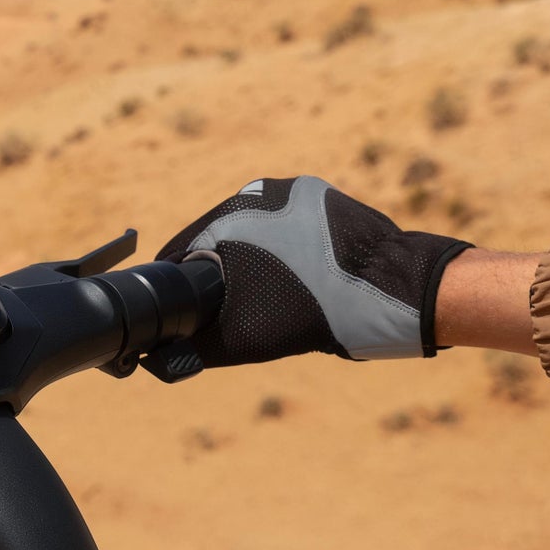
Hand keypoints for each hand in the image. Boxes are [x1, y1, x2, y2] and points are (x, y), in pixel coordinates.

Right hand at [157, 176, 471, 365]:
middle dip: (214, 271)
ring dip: (248, 256)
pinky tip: (295, 274)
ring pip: (250, 227)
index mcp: (226, 219)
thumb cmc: (315, 313)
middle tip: (224, 308)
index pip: (180, 253)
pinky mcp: (318, 193)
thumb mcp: (245, 339)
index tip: (176, 313)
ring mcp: (288, 189)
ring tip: (264, 293)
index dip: (173, 287)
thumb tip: (158, 360)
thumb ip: (195, 346)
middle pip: (214, 237)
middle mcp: (251, 193)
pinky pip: (284, 221)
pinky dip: (282, 244)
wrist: (391, 290)